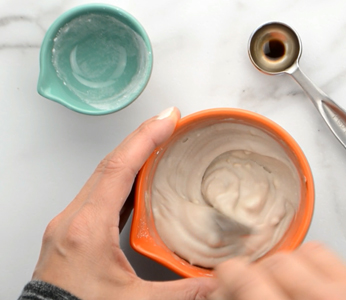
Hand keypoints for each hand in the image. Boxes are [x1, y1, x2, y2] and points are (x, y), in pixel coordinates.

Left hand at [32, 107, 215, 299]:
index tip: (167, 119)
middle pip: (109, 163)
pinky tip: (138, 178)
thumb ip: (183, 292)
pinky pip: (100, 192)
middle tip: (167, 122)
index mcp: (88, 229)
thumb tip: (217, 284)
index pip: (119, 168)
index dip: (145, 138)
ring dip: (131, 155)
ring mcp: (71, 223)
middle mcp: (74, 219)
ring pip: (103, 175)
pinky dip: (122, 177)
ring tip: (157, 142)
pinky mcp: (73, 231)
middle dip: (141, 138)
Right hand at [213, 242, 345, 299]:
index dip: (229, 276)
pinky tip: (316, 290)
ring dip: (290, 268)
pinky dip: (316, 268)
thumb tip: (220, 290)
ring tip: (291, 289)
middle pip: (275, 263)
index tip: (228, 276)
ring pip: (304, 252)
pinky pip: (331, 256)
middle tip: (258, 289)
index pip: (246, 279)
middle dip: (261, 274)